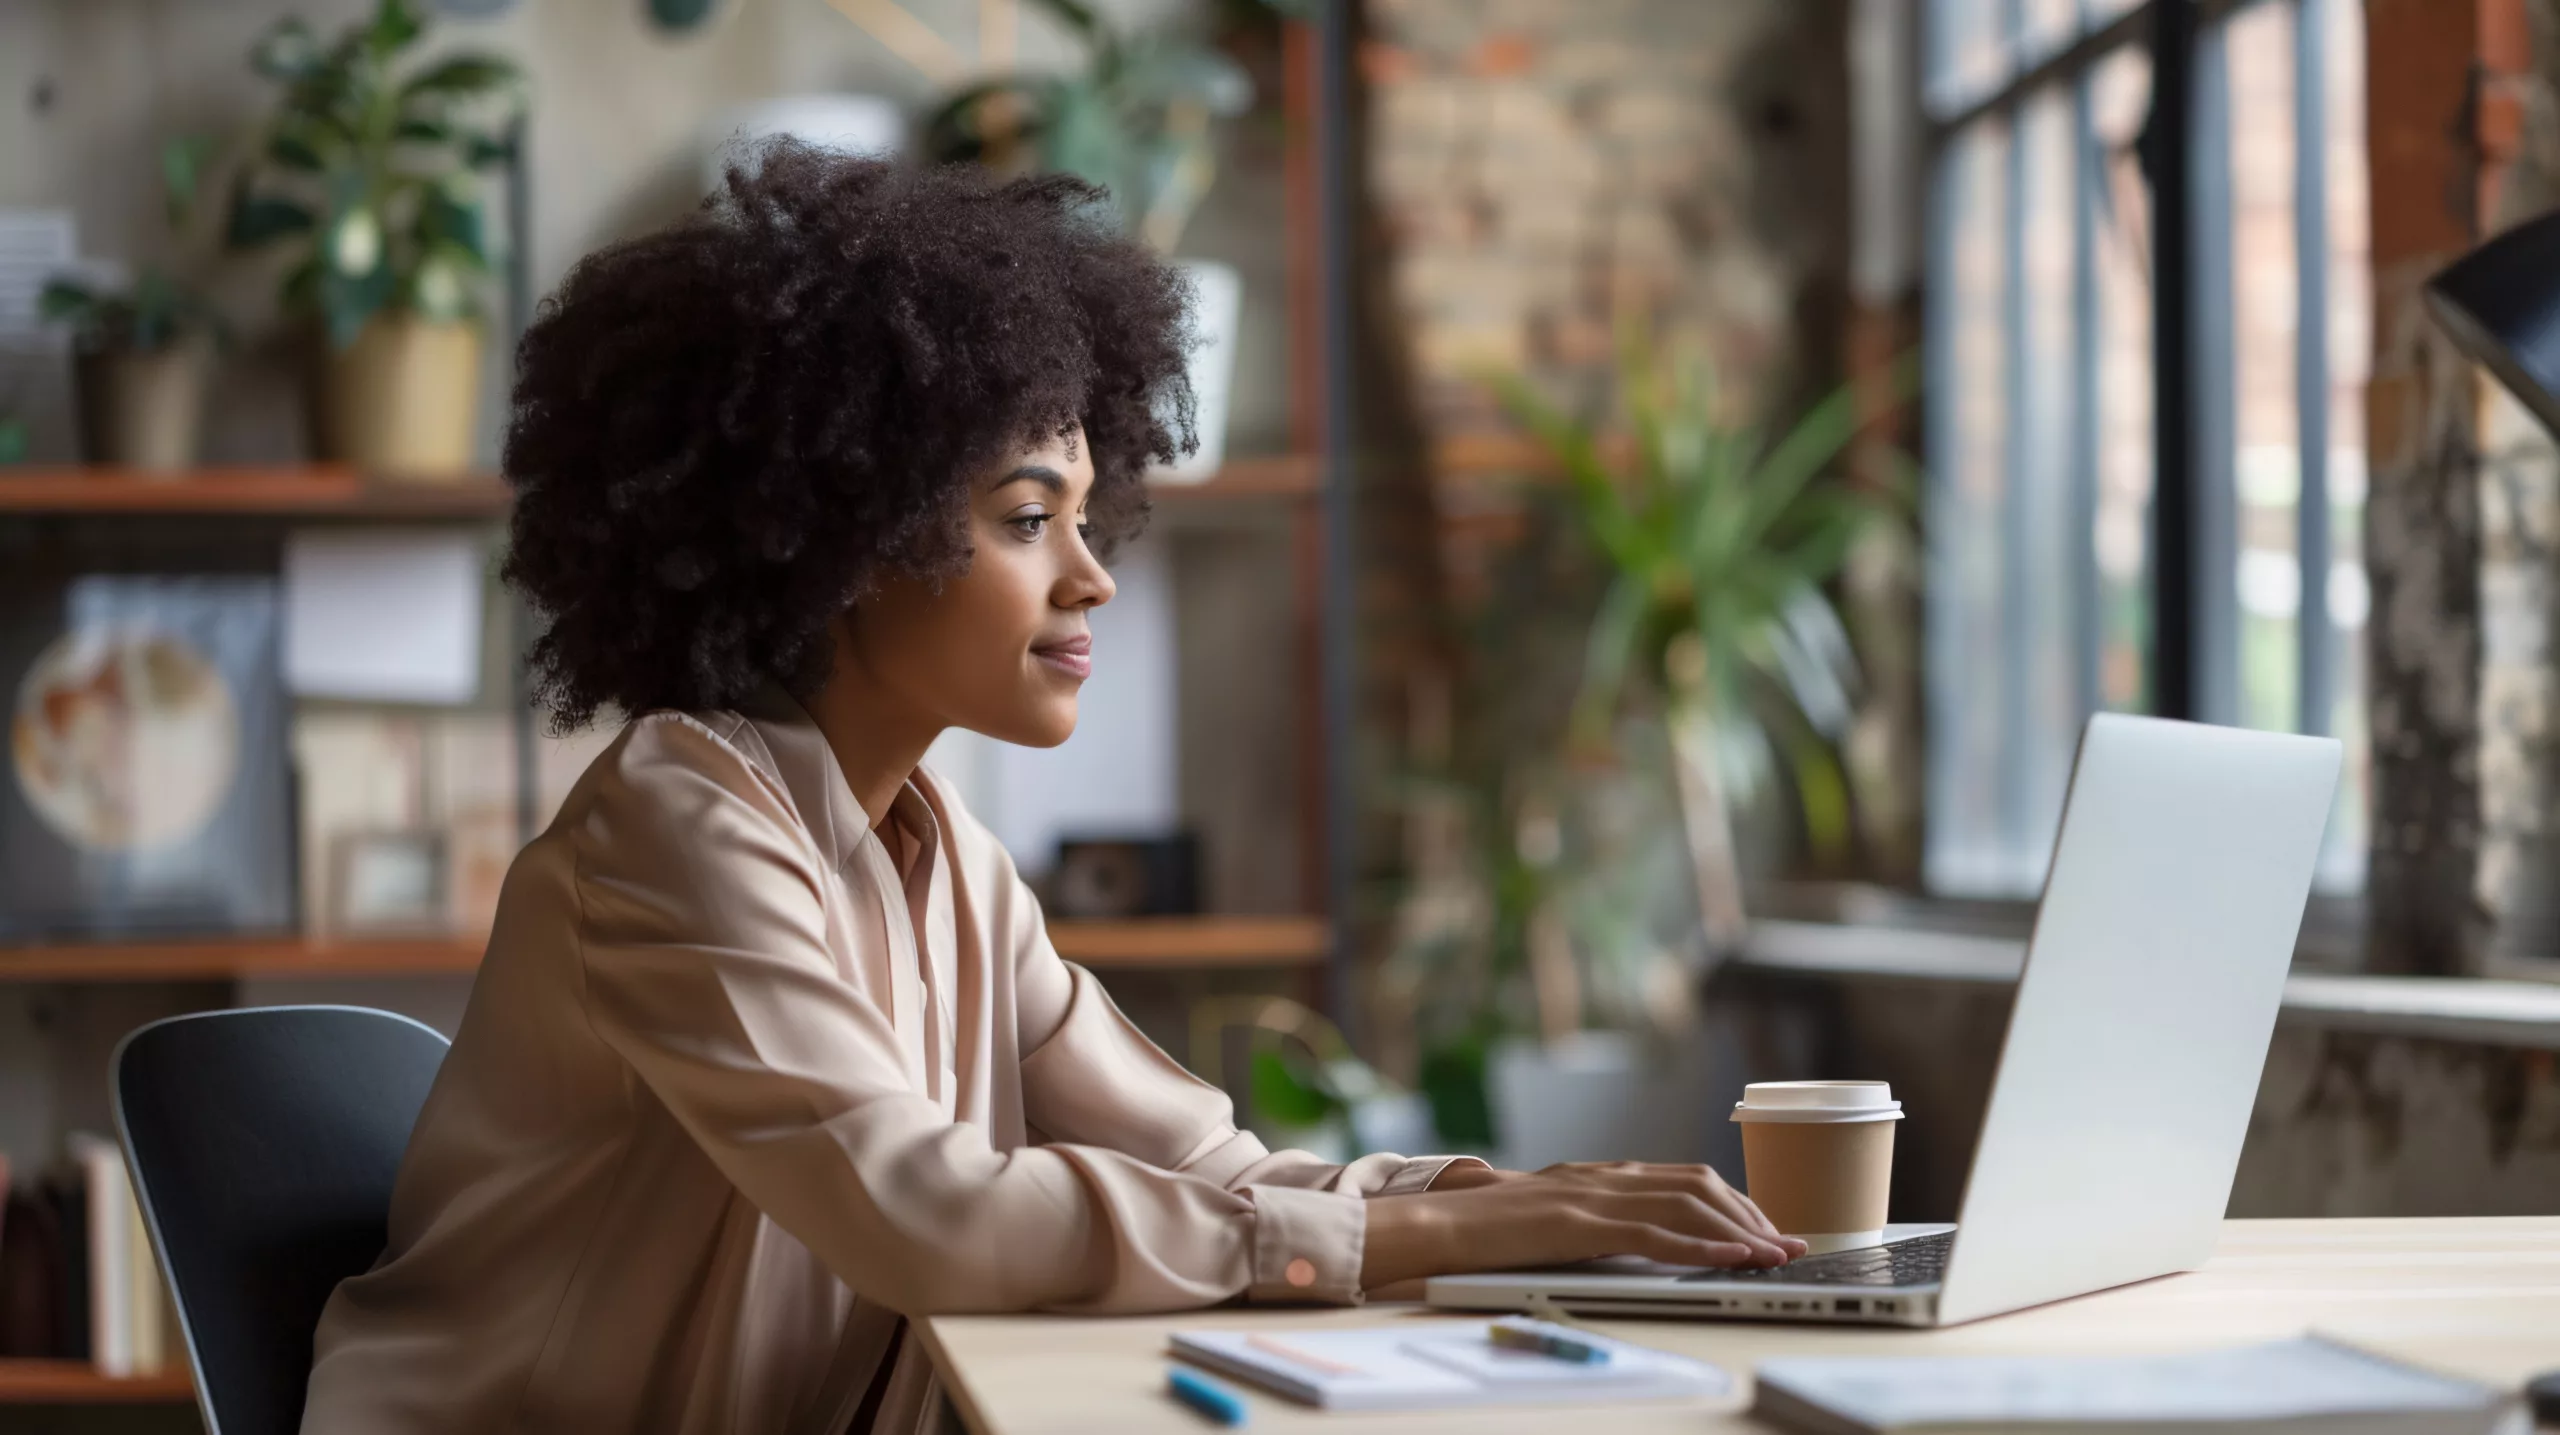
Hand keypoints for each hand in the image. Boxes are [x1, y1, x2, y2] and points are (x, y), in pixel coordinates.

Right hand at [1363, 1161, 1805, 1289]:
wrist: (1437, 1224)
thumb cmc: (1489, 1230)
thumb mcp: (1555, 1219)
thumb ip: (1597, 1220)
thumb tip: (1645, 1240)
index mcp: (1601, 1174)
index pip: (1686, 1178)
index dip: (1736, 1202)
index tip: (1770, 1229)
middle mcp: (1605, 1176)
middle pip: (1699, 1185)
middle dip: (1752, 1214)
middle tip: (1790, 1245)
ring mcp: (1593, 1195)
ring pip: (1687, 1203)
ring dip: (1740, 1230)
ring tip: (1776, 1255)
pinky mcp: (1579, 1223)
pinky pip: (1655, 1233)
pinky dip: (1702, 1244)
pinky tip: (1732, 1257)